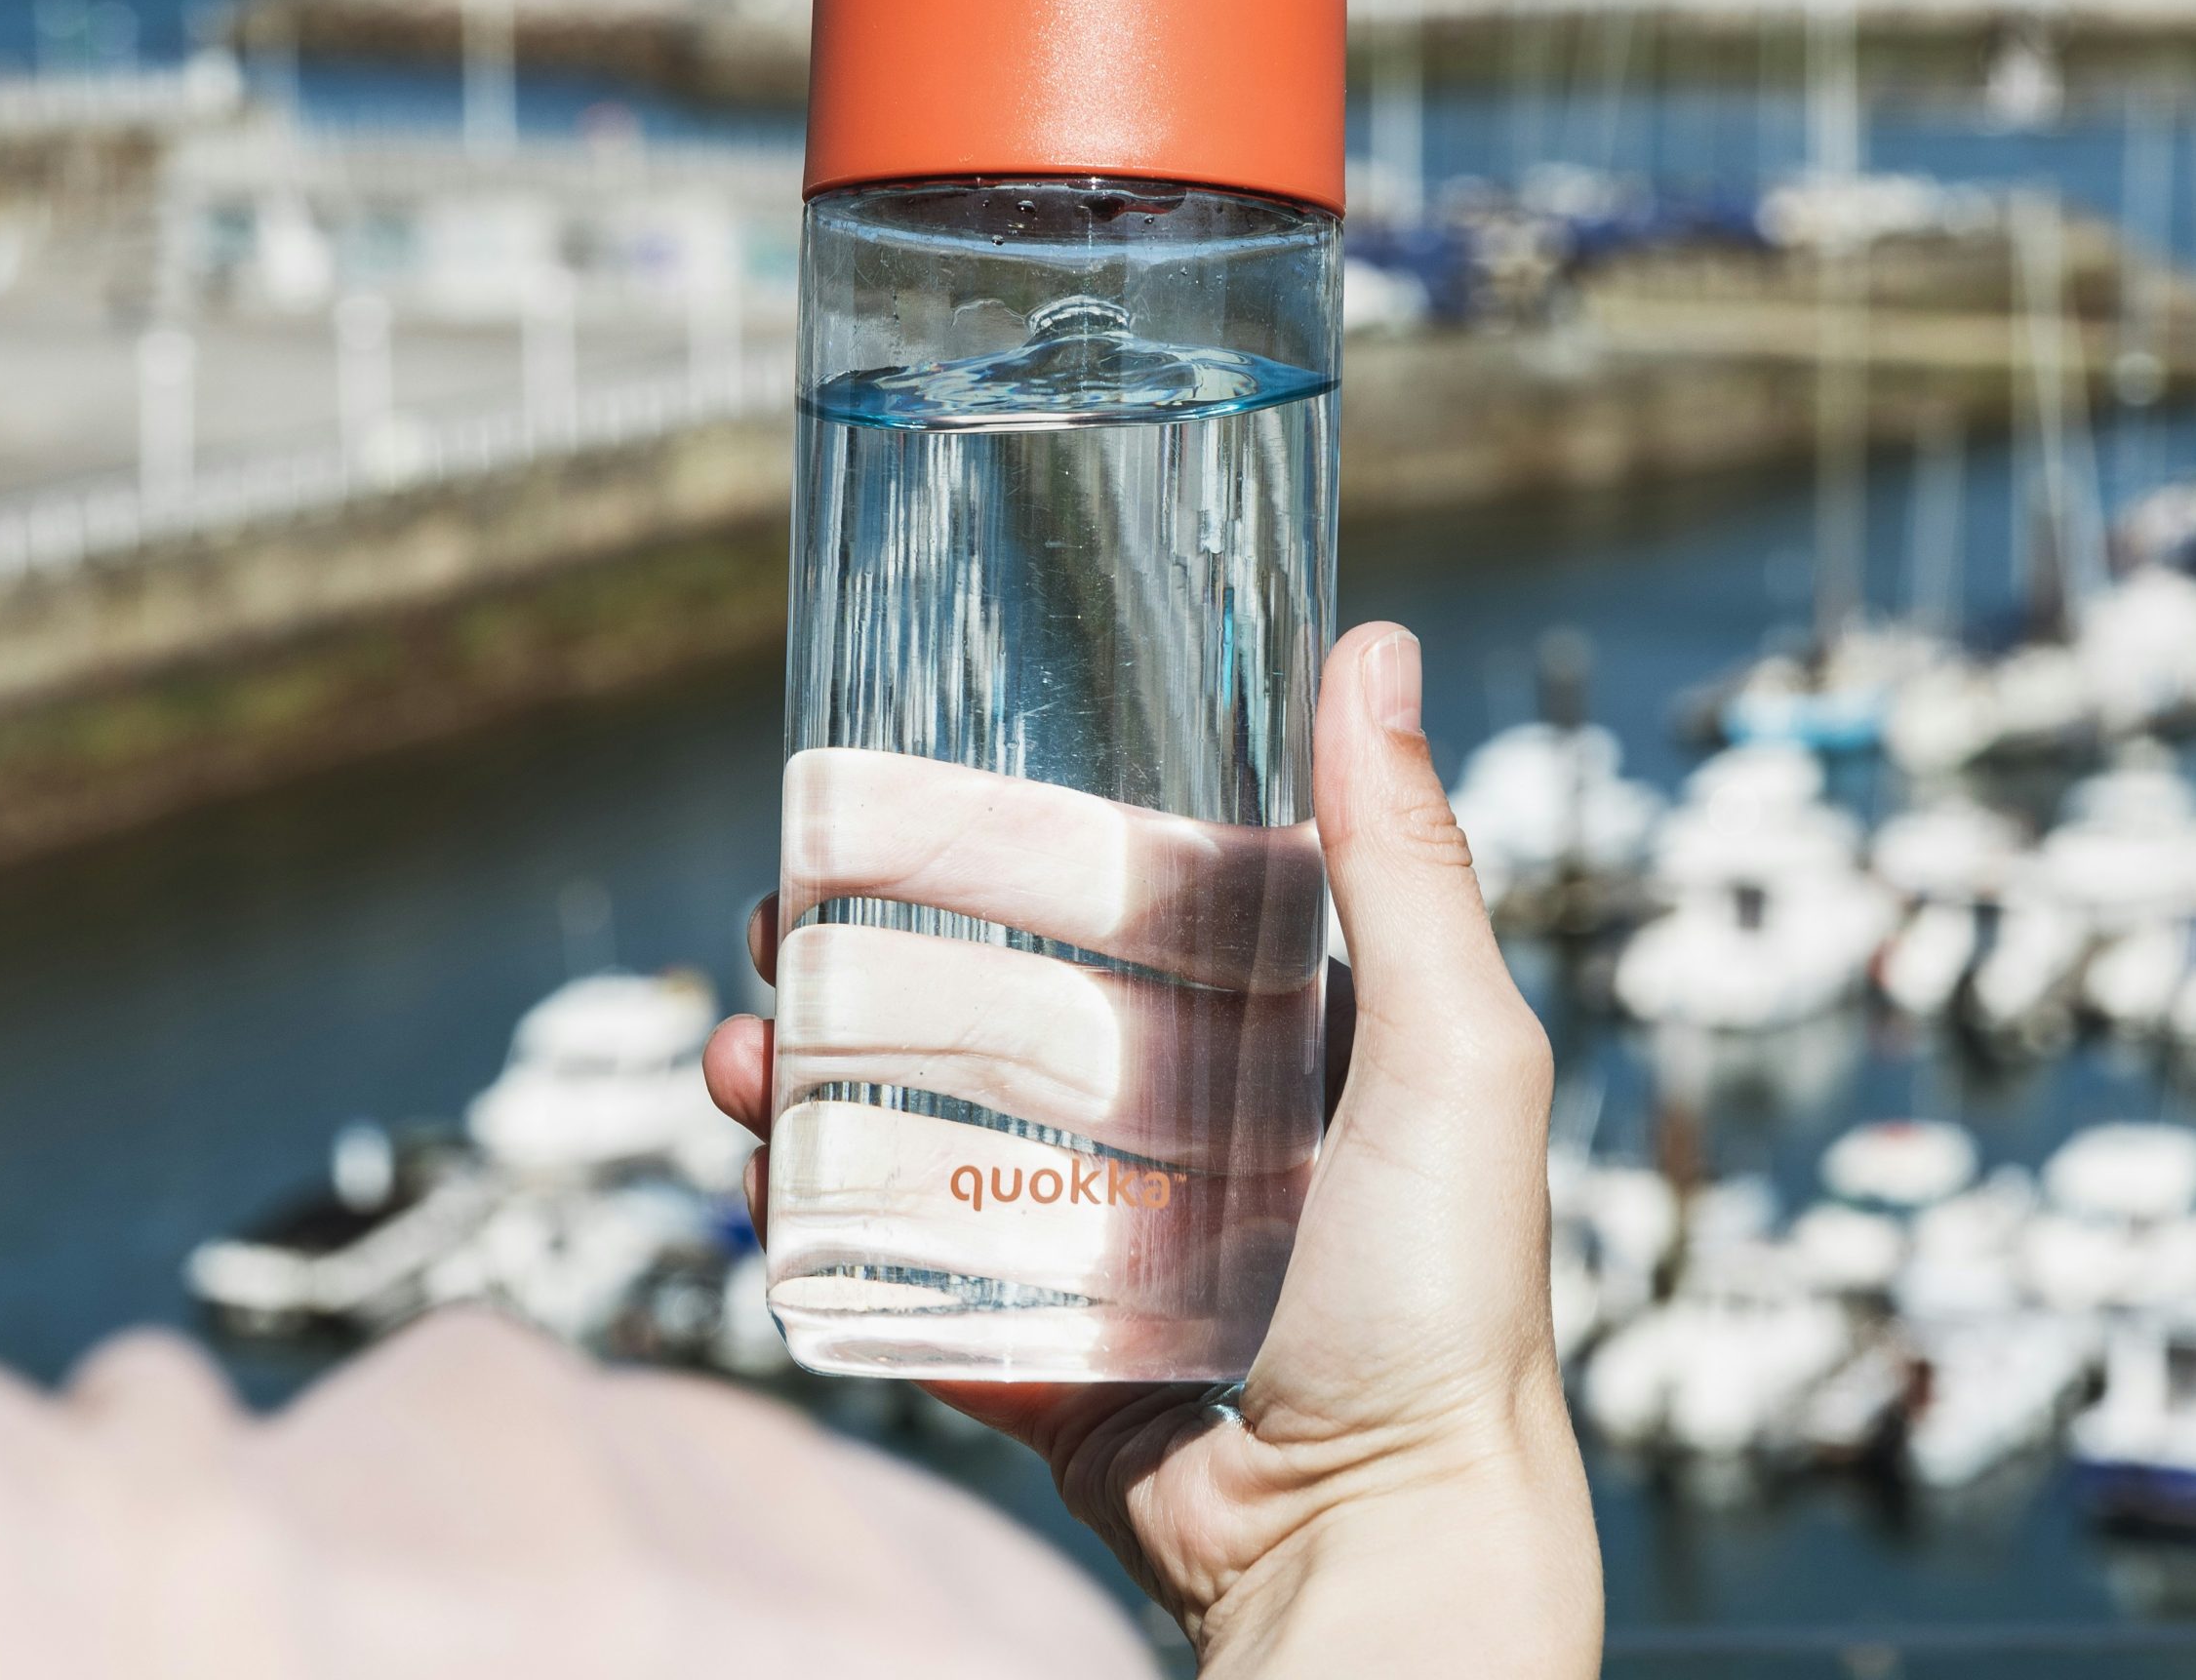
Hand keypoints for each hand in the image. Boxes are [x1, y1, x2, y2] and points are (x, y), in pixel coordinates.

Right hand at [705, 623, 1600, 1676]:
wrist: (1378, 1550)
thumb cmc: (1441, 1304)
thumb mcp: (1450, 1051)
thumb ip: (1407, 863)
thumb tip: (1374, 645)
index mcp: (1282, 1044)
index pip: (1125, 911)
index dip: (1009, 852)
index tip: (908, 807)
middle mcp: (1193, 1132)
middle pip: (997, 1011)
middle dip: (875, 960)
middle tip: (780, 924)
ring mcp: (1108, 1245)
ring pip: (931, 1131)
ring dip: (819, 1082)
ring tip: (744, 1058)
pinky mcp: (1044, 1354)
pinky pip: (912, 1277)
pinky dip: (826, 1225)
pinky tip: (760, 1183)